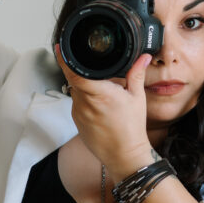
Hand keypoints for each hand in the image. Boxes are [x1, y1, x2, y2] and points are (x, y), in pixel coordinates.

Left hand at [54, 44, 155, 181]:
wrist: (124, 155)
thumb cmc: (132, 128)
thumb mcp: (137, 98)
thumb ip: (136, 74)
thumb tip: (143, 58)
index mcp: (100, 94)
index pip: (75, 72)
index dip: (64, 59)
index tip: (60, 47)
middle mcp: (85, 103)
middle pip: (74, 79)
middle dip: (80, 71)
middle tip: (92, 69)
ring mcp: (78, 114)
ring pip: (75, 91)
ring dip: (84, 87)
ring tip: (101, 90)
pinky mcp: (77, 122)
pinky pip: (77, 104)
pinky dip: (85, 100)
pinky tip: (99, 105)